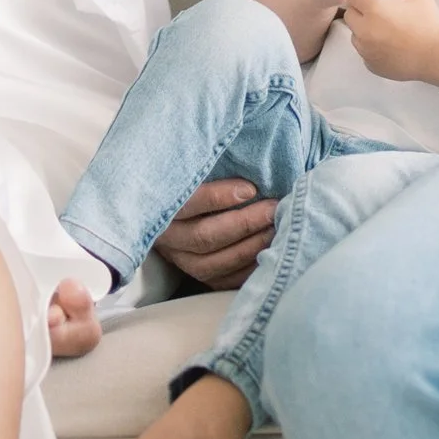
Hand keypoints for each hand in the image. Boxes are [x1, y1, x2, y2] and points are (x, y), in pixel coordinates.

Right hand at [152, 174, 278, 288]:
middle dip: (244, 224)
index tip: (250, 188)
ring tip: (276, 229)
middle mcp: (167, 237)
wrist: (177, 207)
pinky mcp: (197, 275)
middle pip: (204, 237)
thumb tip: (245, 157)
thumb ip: (212, 165)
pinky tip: (268, 253)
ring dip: (250, 247)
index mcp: (162, 204)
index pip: (188, 203)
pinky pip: (222, 281)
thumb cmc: (196, 179)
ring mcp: (180, 260)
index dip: (219, 197)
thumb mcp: (196, 169)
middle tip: (274, 209)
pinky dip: (248, 269)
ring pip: (213, 263)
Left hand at [338, 0, 438, 81]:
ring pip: (354, 35)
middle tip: (378, 11)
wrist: (437, 56)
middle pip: (350, 14)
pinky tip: (387, 45)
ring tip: (383, 29)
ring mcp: (366, 50)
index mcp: (374, 8)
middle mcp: (364, 29)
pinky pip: (363, 52)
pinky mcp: (370, 65)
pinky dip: (370, 48)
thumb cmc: (429, 23)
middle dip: (359, 10)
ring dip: (363, 30)